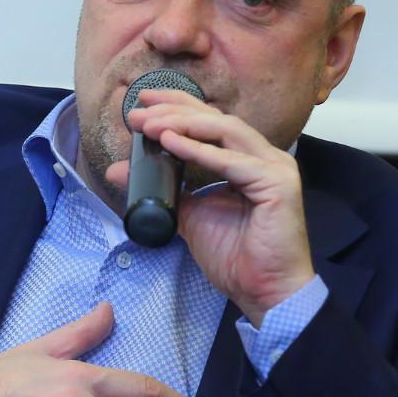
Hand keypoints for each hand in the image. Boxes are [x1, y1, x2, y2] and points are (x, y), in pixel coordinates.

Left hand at [106, 90, 314, 324]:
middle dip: (174, 110)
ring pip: (225, 132)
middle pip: (216, 120)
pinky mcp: (277, 183)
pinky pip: (232, 162)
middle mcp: (263, 157)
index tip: (142, 104)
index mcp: (246, 160)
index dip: (177, 108)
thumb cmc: (235, 257)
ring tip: (150, 126)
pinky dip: (200, 151)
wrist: (264, 292)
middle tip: (138, 111)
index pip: (210, 123)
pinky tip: (172, 144)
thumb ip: (161, 189)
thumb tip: (120, 171)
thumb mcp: (187, 215)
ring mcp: (274, 167)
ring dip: (184, 125)